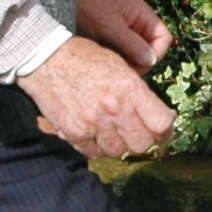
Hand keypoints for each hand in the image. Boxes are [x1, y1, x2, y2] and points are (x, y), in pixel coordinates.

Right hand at [20, 37, 175, 158]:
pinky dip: (97, 147)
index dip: (166, 130)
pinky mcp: (75, 133)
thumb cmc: (85, 58)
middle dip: (143, 140)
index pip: (161, 123)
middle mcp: (114, 108)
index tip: (162, 130)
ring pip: (119, 152)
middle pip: (142, 144)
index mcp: (130, 89)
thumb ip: (140, 94)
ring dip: (119, 144)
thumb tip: (161, 120)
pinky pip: (95, 153)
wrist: (45, 58)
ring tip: (112, 129)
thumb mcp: (120, 67)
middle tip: (137, 132)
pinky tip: (95, 132)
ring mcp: (93, 123)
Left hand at [75, 0, 172, 70]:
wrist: (58, 3)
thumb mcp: (110, 26)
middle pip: (150, 49)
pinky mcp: (112, 42)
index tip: (140, 66)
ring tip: (111, 67)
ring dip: (127, 64)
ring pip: (136, 56)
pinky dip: (116, 62)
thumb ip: (132, 43)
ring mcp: (124, 34)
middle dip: (140, 62)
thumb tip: (152, 61)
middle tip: (123, 71)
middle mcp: (136, 24)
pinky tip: (104, 64)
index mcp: (141, 14)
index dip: (157, 53)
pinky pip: (122, 57)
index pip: (163, 37)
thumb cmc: (86, 7)